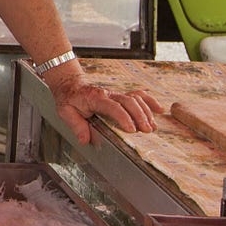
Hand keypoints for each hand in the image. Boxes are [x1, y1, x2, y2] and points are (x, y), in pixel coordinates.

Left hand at [48, 76, 164, 144]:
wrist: (70, 85)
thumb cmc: (69, 100)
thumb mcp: (65, 112)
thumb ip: (76, 125)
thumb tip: (85, 140)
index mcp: (95, 98)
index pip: (112, 106)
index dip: (123, 117)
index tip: (131, 129)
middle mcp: (108, 94)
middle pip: (128, 101)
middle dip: (139, 115)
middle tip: (146, 131)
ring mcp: (116, 94)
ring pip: (135, 98)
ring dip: (146, 112)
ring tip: (152, 127)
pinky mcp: (120, 95)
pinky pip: (138, 95)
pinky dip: (149, 101)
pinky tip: (159, 110)